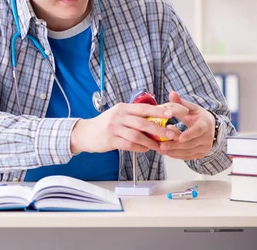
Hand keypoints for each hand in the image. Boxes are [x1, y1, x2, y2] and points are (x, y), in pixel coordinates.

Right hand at [70, 101, 189, 153]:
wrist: (85, 133)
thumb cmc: (105, 124)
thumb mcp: (119, 114)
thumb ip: (134, 116)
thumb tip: (156, 119)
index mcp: (122, 108)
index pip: (144, 108)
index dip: (159, 111)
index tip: (171, 114)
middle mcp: (118, 116)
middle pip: (143, 122)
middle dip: (159, 129)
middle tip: (171, 134)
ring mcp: (114, 128)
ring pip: (137, 135)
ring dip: (151, 142)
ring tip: (159, 146)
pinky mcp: (111, 140)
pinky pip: (129, 145)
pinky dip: (140, 148)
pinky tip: (145, 149)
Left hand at [157, 91, 215, 159]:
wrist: (209, 127)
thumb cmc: (197, 116)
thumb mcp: (190, 107)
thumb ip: (180, 102)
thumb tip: (172, 93)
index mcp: (205, 124)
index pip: (198, 130)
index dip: (189, 134)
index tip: (179, 137)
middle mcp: (207, 137)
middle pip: (190, 144)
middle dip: (174, 145)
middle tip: (160, 144)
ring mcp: (204, 147)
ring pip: (187, 152)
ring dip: (173, 151)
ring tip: (159, 148)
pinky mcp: (200, 154)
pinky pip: (187, 157)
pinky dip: (175, 155)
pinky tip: (165, 152)